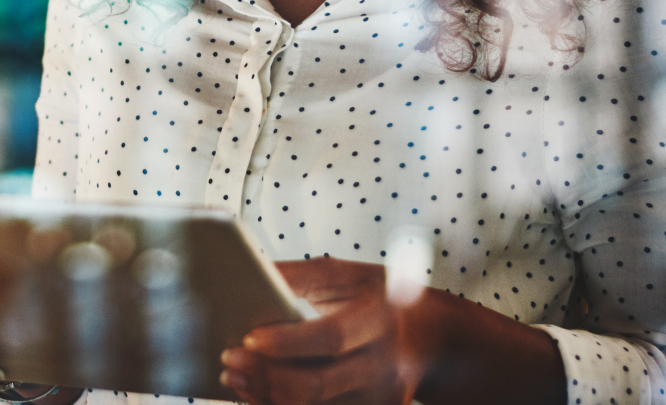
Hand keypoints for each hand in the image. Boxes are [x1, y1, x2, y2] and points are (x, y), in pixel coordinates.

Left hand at [222, 257, 440, 404]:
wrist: (436, 340)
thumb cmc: (385, 301)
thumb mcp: (353, 275)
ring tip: (234, 379)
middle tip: (228, 362)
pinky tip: (257, 395)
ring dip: (266, 397)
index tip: (247, 339)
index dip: (286, 343)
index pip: (330, 338)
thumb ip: (304, 275)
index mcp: (381, 320)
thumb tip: (253, 274)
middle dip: (266, 377)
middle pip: (318, 385)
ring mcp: (381, 400)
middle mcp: (384, 367)